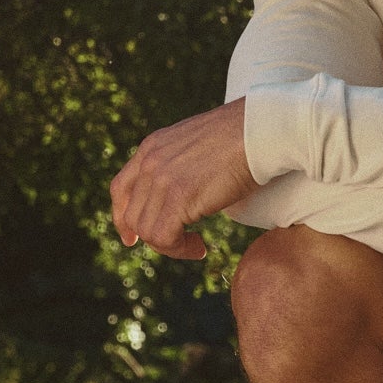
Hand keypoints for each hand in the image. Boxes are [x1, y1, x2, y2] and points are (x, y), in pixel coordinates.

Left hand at [109, 99, 254, 258]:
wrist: (261, 132)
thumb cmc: (245, 137)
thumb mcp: (199, 144)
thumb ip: (183, 162)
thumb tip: (188, 185)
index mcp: (152, 147)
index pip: (121, 189)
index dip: (122, 217)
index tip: (133, 238)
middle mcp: (150, 162)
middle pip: (132, 215)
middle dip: (153, 236)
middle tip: (181, 243)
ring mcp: (162, 179)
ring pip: (146, 230)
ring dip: (170, 246)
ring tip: (195, 245)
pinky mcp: (179, 197)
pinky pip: (164, 237)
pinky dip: (179, 250)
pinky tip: (200, 247)